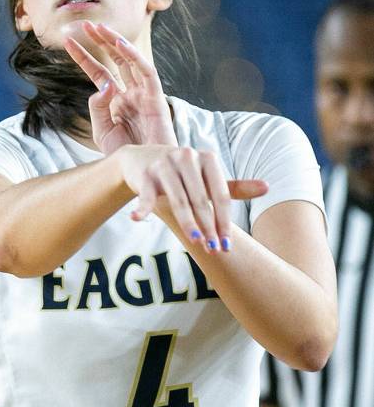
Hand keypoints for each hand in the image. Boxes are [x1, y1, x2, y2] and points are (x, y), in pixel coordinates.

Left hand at [64, 21, 176, 152]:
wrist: (146, 172)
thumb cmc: (126, 156)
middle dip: (100, 41)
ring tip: (99, 27)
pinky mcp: (157, 99)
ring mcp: (144, 94)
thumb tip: (103, 85)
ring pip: (130, 60)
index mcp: (117, 101)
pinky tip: (121, 44)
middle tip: (84, 24)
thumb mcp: (102, 132)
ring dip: (115, 42)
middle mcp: (131, 93)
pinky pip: (147, 72)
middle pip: (115, 60)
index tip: (66, 42)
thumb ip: (98, 108)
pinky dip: (135, 57)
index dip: (83, 56)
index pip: (99, 72)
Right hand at [117, 144, 268, 252]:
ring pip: (178, 199)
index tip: (227, 244)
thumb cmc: (181, 173)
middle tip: (214, 250)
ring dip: (187, 222)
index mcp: (207, 158)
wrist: (140, 160)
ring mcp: (164, 164)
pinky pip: (146, 194)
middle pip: (201, 199)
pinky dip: (142, 207)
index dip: (224, 221)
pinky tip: (138, 219)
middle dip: (208, 227)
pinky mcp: (145, 173)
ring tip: (196, 241)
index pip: (220, 195)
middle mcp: (186, 157)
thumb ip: (234, 186)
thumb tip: (267, 187)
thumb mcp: (207, 177)